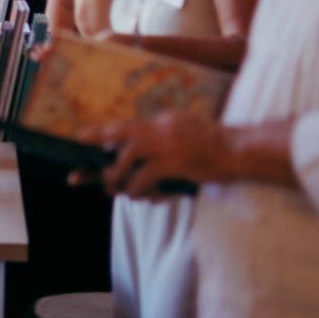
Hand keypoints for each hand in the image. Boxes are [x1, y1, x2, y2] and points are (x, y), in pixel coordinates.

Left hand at [70, 112, 225, 198]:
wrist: (240, 150)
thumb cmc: (217, 147)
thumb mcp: (187, 134)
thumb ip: (164, 141)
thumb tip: (143, 160)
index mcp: (162, 121)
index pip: (127, 126)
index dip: (103, 134)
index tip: (82, 137)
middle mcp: (160, 128)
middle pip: (119, 133)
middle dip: (95, 141)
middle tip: (78, 152)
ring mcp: (166, 143)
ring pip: (126, 156)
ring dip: (116, 175)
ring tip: (112, 187)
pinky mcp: (173, 161)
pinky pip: (144, 177)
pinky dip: (137, 189)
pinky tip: (140, 196)